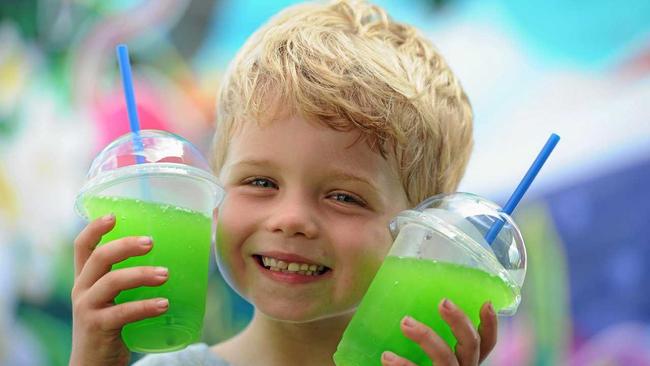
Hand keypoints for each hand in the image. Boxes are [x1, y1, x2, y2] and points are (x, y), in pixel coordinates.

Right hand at [69, 214, 168, 365]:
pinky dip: (145, 307)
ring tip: (166, 274)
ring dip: (141, 274)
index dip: (95, 228)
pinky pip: (122, 312)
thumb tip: (169, 260)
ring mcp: (87, 309)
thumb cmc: (110, 327)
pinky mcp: (97, 328)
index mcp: (86, 279)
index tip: (114, 215)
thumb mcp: (113, 300)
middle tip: (151, 242)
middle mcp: (82, 290)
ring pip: (112, 282)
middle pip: (99, 258)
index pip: (82, 247)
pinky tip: (164, 305)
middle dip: (125, 245)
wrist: (94, 365)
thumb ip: (128, 281)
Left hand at [381, 299, 497, 365]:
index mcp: (467, 363)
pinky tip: (386, 357)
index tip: (486, 303)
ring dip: (426, 337)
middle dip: (459, 321)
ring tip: (405, 322)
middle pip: (471, 345)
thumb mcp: (437, 360)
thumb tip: (408, 317)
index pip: (486, 344)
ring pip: (446, 358)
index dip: (490, 325)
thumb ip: (432, 345)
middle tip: (442, 302)